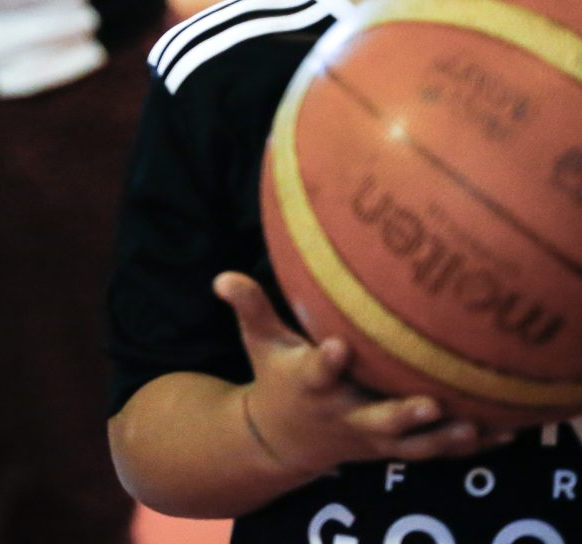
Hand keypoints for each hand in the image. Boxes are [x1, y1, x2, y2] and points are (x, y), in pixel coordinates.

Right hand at [218, 272, 508, 473]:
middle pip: (374, 420)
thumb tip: (222, 276)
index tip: (338, 346)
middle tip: (428, 401)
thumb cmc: (275, 377)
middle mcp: (343, 415)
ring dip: (440, 437)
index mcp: (309, 386)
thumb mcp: (259, 343)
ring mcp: (372, 436)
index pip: (316, 374)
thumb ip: (250, 307)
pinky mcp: (395, 447)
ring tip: (470, 424)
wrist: (283, 440)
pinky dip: (466, 445)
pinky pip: (434, 450)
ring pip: (410, 444)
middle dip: (400, 415)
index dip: (327, 363)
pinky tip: (503, 432)